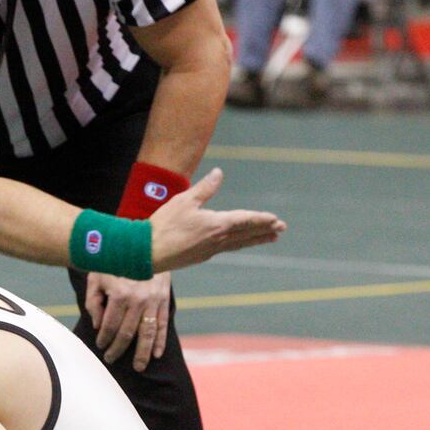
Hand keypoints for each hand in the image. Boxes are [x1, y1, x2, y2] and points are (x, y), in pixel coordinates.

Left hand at [85, 272, 171, 372]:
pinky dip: (160, 340)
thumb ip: (94, 302)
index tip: (100, 346)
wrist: (140, 244)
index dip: (104, 339)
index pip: (110, 326)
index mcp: (120, 295)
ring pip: (147, 334)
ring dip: (142, 353)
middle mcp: (138, 300)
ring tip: (139, 367)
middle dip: (118, 349)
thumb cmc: (113, 262)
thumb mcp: (96, 277)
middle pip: (127, 334)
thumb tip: (99, 326)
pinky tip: (157, 354)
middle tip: (111, 359)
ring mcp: (153, 301)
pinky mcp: (164, 300)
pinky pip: (163, 324)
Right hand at [147, 167, 285, 271]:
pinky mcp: (201, 256)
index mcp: (216, 224)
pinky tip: (239, 243)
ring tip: (270, 238)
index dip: (261, 219)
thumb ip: (205, 188)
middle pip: (247, 234)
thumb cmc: (164, 225)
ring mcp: (210, 250)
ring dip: (256, 240)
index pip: (245, 219)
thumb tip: (219, 173)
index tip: (276, 219)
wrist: (148, 252)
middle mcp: (218, 239)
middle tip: (281, 229)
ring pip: (239, 243)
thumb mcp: (184, 200)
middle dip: (265, 230)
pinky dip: (239, 244)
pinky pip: (227, 249)